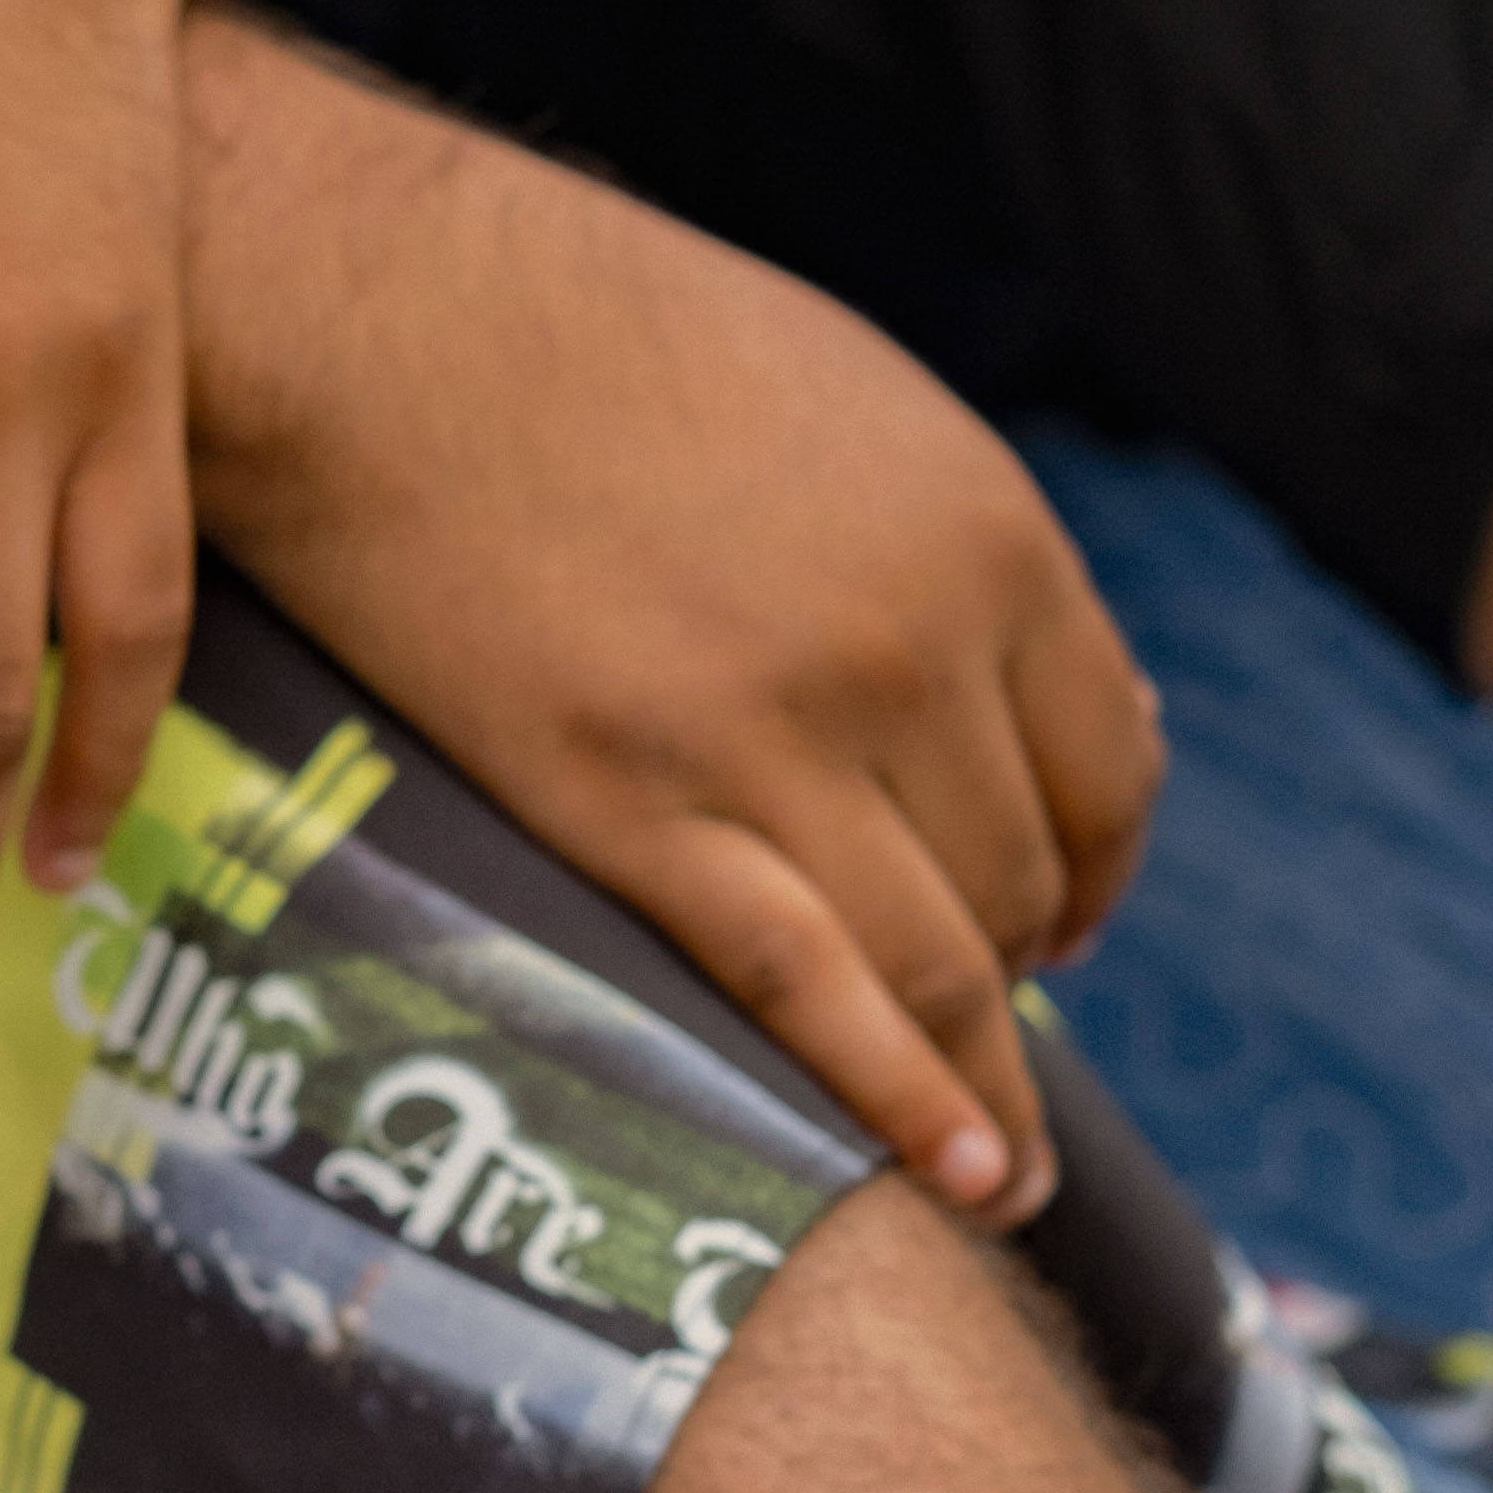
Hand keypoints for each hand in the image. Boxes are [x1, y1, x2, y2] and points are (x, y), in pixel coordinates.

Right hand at [181, 19, 1162, 1215]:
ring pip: (940, 962)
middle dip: (1009, 965)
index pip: (1112, 763)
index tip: (1068, 925)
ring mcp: (777, 744)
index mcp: (982, 533)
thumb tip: (1091, 692)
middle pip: (1017, 876)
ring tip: (996, 1173)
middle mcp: (911, 651)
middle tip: (973, 1025)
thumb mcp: (848, 398)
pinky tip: (951, 1173)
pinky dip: (899, 1102)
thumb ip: (964, 552)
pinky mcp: (634, 816)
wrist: (380, 319)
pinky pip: (809, 995)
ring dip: (986, 1083)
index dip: (1101, 867)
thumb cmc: (595, 332)